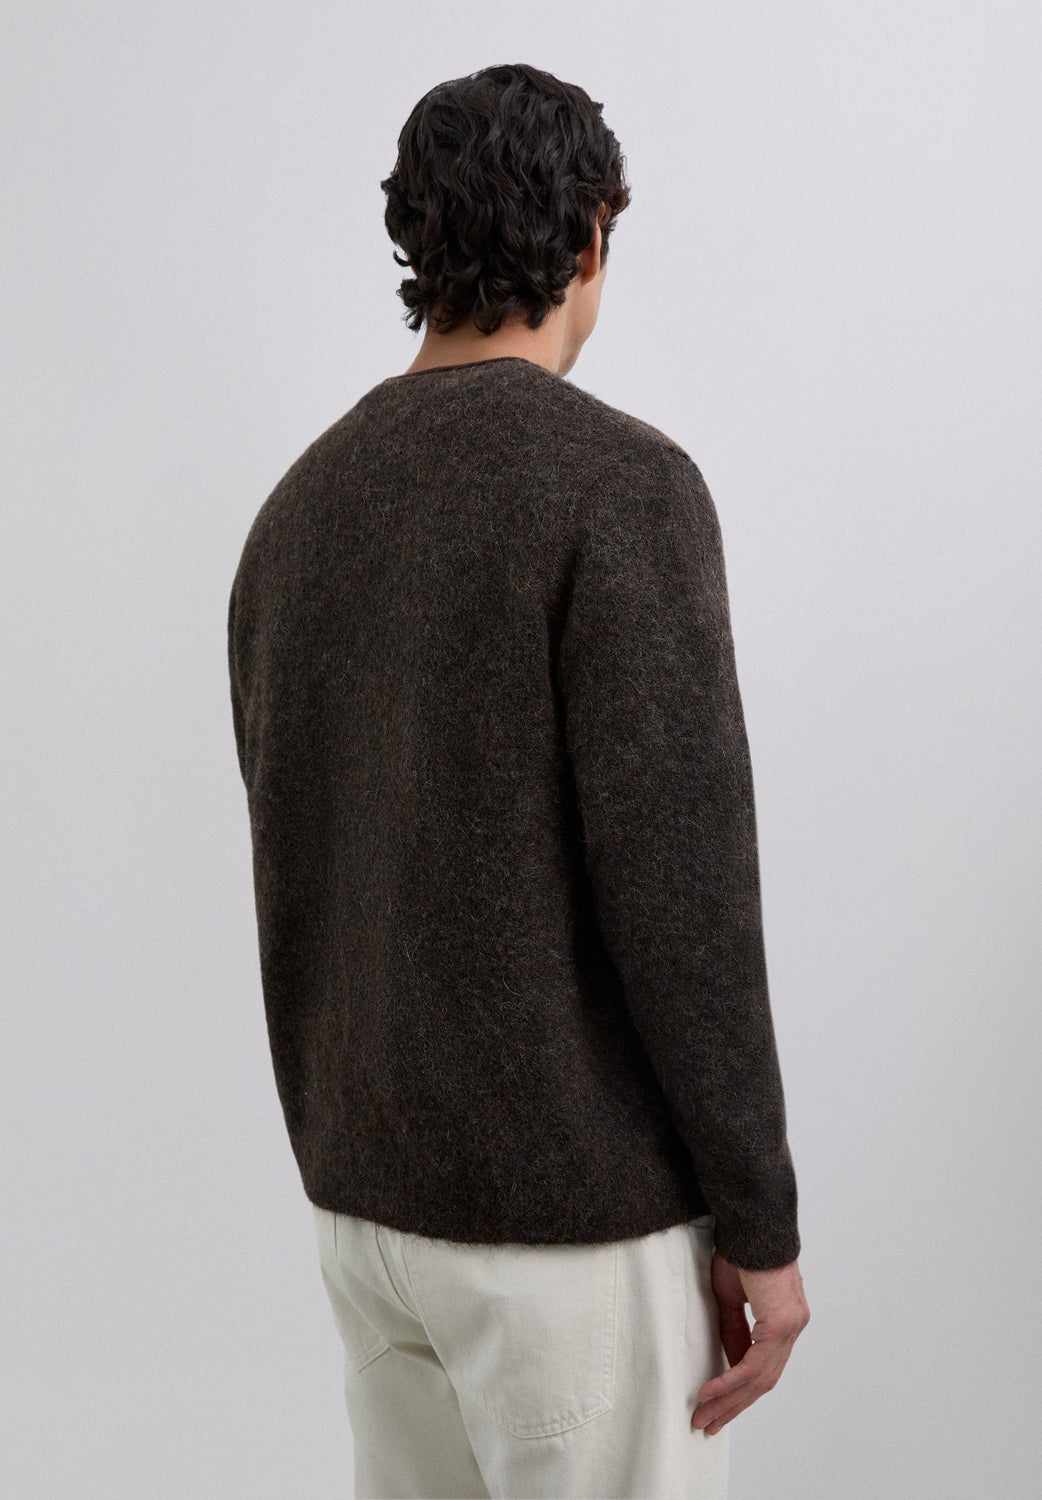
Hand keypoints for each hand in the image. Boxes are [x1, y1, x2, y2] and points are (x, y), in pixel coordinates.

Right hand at [691, 1252, 809, 1433]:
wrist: (752, 1223)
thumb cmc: (741, 1250)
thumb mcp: (731, 1296)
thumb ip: (734, 1330)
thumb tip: (731, 1361)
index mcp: (784, 1320)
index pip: (765, 1366)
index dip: (740, 1389)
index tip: (717, 1405)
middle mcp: (793, 1327)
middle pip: (763, 1381)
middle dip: (733, 1405)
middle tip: (709, 1424)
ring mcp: (790, 1327)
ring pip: (759, 1379)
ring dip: (729, 1400)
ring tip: (704, 1416)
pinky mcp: (780, 1324)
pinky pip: (753, 1364)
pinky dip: (730, 1381)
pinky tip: (710, 1393)